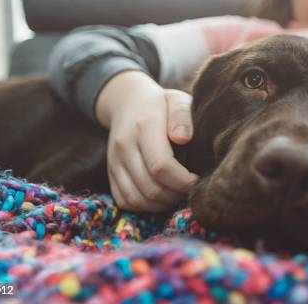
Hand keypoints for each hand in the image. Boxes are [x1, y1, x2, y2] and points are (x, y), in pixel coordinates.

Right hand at [96, 71, 197, 211]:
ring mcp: (115, 161)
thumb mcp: (177, 100)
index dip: (182, 181)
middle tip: (191, 190)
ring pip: (137, 198)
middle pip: (150, 187)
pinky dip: (145, 207)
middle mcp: (125, 145)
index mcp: (145, 125)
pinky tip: (162, 198)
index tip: (197, 179)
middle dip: (175, 195)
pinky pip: (125, 201)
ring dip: (161, 204)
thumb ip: (182, 116)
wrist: (127, 102)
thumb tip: (183, 138)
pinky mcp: (110, 173)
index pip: (161, 166)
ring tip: (178, 194)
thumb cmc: (161, 104)